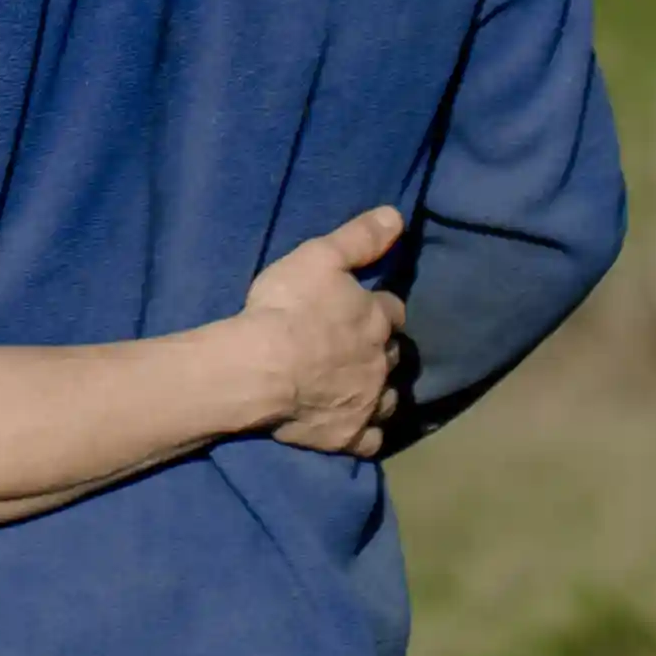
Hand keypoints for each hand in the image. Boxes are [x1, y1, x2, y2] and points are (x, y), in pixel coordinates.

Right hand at [236, 206, 407, 457]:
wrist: (258, 369)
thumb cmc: (286, 307)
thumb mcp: (320, 256)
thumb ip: (360, 237)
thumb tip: (397, 216)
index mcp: (378, 318)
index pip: (393, 311)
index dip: (379, 310)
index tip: (366, 310)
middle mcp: (382, 362)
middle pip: (392, 355)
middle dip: (381, 350)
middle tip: (359, 349)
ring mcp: (368, 402)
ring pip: (389, 398)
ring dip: (379, 390)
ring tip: (362, 388)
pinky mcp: (349, 436)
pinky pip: (372, 439)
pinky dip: (367, 432)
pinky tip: (356, 427)